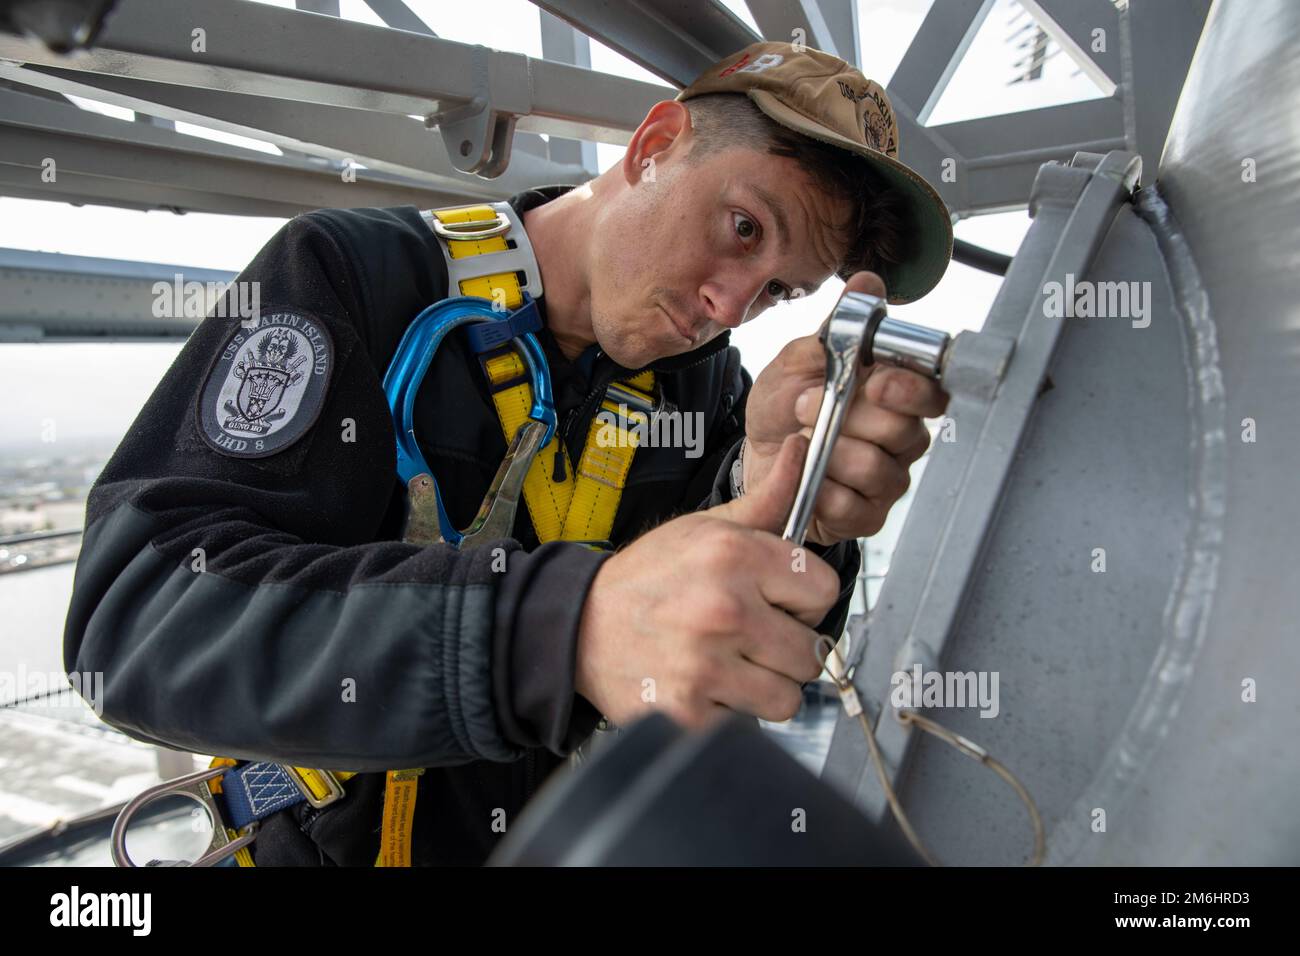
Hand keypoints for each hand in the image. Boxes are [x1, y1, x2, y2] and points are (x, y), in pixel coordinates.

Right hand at [575, 434, 839, 729]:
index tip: (778, 602)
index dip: (804, 599)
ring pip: (788, 697)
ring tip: (731, 665)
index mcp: (734, 556)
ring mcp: (707, 665)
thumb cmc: (647, 577)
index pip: (823, 590)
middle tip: (751, 638)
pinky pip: (748, 724)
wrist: (578, 626)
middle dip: (787, 648)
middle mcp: (724, 608)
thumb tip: (802, 448)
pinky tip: (706, 687)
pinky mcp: (690, 712)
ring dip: (765, 687)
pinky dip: (730, 713)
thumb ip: (767, 498)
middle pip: (811, 652)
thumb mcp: (705, 527)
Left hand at [741, 271, 948, 545]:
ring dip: (832, 454)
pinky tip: (808, 477)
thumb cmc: (787, 406)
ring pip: (879, 471)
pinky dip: (824, 491)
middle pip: (905, 433)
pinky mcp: (866, 514)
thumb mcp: (798, 360)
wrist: (756, 455)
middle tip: (807, 407)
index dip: (910, 389)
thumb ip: (835, 328)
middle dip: (849, 419)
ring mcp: (887, 479)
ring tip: (802, 442)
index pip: (932, 393)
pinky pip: (856, 508)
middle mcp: (901, 438)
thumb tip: (867, 283)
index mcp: (896, 395)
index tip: (874, 381)